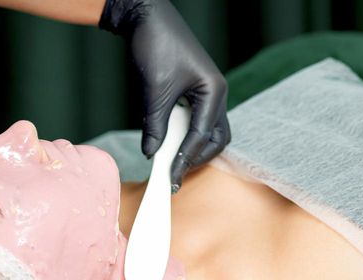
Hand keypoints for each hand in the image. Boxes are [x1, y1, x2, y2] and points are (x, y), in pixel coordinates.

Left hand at [100, 0, 229, 190]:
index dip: (185, 159)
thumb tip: (152, 153)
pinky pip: (195, 120)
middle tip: (175, 176)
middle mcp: (216, 93)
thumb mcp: (154, 90)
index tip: (170, 179)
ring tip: (172, 165)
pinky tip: (168, 145)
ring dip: (192, 149)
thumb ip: (155, 124)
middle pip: (216, 138)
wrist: (146, 17)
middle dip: (198, 158)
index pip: (202, 136)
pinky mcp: (193, 91)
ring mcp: (206, 92)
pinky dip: (184, 135)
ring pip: (208, 131)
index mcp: (213, 91)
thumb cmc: (156, 45)